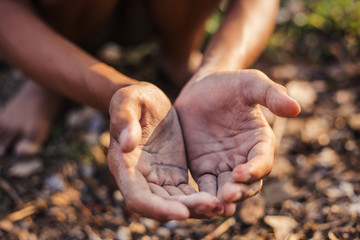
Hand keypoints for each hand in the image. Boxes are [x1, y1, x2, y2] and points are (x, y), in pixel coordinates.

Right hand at [107, 82, 222, 220]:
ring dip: (197, 208)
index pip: (137, 197)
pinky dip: (200, 199)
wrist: (149, 102)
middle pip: (160, 206)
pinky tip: (220, 198)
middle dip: (186, 210)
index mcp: (123, 164)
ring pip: (176, 203)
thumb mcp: (127, 100)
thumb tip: (126, 144)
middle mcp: (139, 178)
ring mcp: (157, 178)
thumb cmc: (135, 99)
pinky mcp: (173, 175)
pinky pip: (186, 194)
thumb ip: (124, 118)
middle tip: (214, 207)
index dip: (157, 208)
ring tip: (221, 206)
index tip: (182, 213)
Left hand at [174, 70, 299, 215]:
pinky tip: (197, 202)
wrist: (202, 87)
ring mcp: (223, 165)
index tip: (239, 171)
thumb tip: (296, 108)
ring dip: (223, 200)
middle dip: (239, 191)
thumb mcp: (251, 83)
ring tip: (215, 206)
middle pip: (248, 183)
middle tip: (227, 195)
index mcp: (259, 141)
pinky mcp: (204, 168)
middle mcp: (244, 158)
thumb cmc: (230, 84)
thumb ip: (271, 94)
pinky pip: (206, 186)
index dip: (254, 169)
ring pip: (227, 189)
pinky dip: (204, 196)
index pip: (262, 161)